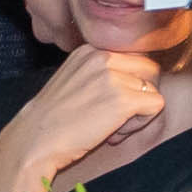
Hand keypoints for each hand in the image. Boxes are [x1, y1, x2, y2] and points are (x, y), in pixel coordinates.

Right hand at [0, 43, 173, 191]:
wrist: (35, 141)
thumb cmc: (51, 121)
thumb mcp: (72, 80)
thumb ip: (99, 72)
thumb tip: (134, 79)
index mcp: (89, 50)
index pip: (132, 58)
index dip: (127, 83)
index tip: (107, 103)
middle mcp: (101, 56)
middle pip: (148, 69)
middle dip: (139, 93)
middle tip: (115, 117)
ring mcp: (111, 77)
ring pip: (152, 88)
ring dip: (138, 111)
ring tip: (112, 126)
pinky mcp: (122, 99)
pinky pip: (156, 105)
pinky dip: (142, 122)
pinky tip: (116, 132)